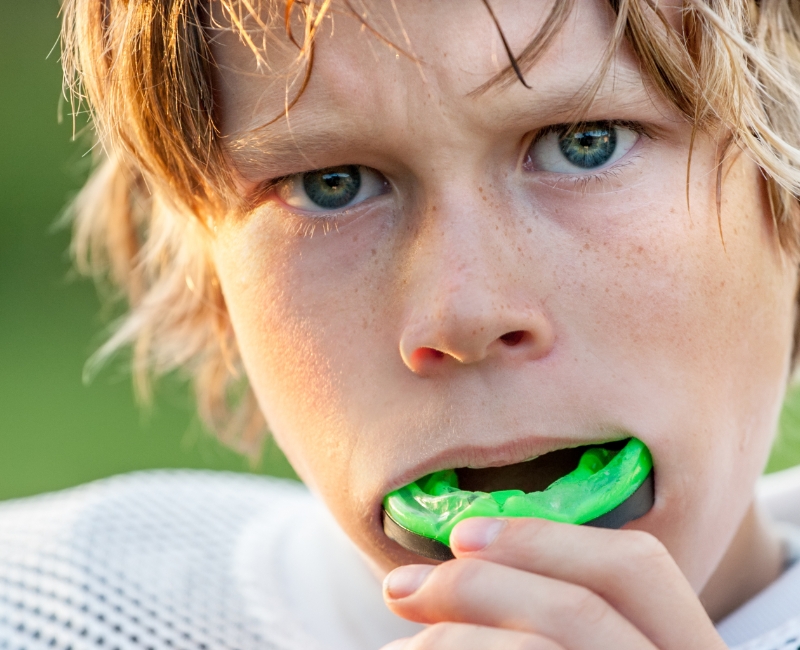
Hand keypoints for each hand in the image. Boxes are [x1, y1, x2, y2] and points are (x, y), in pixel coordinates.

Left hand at [380, 517, 726, 649]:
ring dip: (451, 638)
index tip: (462, 535)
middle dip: (477, 585)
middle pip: (580, 608)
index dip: (545, 538)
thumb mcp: (582, 638)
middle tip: (399, 588)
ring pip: (538, 649)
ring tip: (399, 646)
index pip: (637, 568)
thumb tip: (459, 562)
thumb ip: (551, 615)